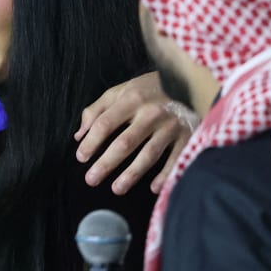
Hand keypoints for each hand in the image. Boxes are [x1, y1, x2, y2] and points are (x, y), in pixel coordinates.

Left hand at [74, 72, 196, 193]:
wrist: (191, 81)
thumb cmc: (149, 89)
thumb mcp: (121, 91)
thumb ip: (97, 110)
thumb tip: (79, 135)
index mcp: (131, 99)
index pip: (105, 124)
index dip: (91, 142)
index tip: (81, 158)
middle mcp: (151, 113)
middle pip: (125, 143)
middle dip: (106, 163)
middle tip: (91, 179)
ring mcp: (171, 125)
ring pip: (149, 154)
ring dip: (132, 174)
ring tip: (117, 189)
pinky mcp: (188, 135)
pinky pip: (176, 158)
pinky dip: (166, 174)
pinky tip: (154, 188)